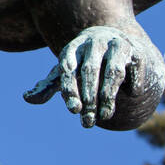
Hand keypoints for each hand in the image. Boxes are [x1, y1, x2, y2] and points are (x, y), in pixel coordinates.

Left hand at [23, 26, 150, 127]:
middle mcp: (94, 43)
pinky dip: (134, 81)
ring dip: (109, 96)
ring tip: (105, 116)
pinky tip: (131, 94)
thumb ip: (48, 86)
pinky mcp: (137, 51)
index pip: (67, 67)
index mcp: (73, 48)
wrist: (118, 44)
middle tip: (88, 121)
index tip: (74, 111)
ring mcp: (116, 44)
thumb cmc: (85, 63)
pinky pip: (136, 67)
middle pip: (89, 70)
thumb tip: (27, 98)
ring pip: (113, 71)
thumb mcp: (66, 73)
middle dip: (89, 98)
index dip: (70, 89)